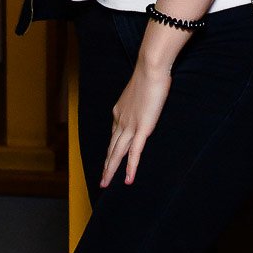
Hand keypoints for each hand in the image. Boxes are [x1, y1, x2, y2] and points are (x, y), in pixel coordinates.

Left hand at [101, 58, 171, 187]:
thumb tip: (144, 99)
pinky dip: (130, 167)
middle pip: (112, 147)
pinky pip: (135, 152)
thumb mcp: (140, 89)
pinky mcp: (142, 128)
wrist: (150, 68)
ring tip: (105, 184)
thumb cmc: (149, 74)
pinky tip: (128, 180)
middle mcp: (121, 120)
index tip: (109, 157)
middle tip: (102, 180)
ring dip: (111, 170)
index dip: (111, 148)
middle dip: (106, 164)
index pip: (114, 134)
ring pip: (118, 153)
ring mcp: (130, 125)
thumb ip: (140, 99)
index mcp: (120, 110)